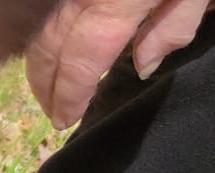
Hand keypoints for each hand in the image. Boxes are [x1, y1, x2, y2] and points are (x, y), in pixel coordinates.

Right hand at [26, 0, 210, 127]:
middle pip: (48, 47)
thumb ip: (175, 27)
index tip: (64, 121)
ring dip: (39, 61)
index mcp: (113, 6)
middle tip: (52, 112)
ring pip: (41, 28)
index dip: (68, 95)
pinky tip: (54, 46)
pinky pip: (49, 12)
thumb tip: (144, 67)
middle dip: (44, 85)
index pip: (79, 62)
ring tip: (48, 86)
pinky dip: (46, 35)